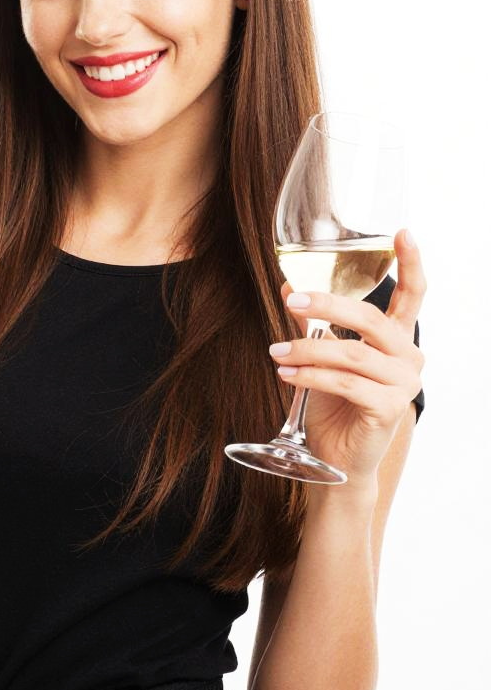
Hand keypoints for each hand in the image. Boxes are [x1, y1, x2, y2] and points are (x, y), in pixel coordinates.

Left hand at [269, 230, 425, 484]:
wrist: (338, 457)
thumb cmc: (334, 402)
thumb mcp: (323, 355)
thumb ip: (313, 322)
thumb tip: (288, 284)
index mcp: (397, 338)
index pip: (413, 295)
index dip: (411, 263)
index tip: (403, 232)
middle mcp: (408, 357)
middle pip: (372, 319)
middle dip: (328, 304)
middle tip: (292, 301)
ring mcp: (402, 384)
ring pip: (352, 353)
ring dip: (307, 350)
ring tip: (276, 352)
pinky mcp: (388, 410)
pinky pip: (346, 384)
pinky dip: (311, 376)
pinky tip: (286, 374)